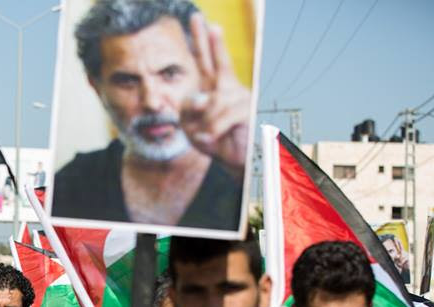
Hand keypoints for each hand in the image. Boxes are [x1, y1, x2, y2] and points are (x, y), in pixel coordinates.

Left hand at [180, 14, 250, 175]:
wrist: (235, 161)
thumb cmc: (214, 142)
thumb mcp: (191, 127)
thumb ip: (187, 110)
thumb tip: (202, 98)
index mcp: (211, 89)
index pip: (204, 62)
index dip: (201, 42)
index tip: (200, 19)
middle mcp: (226, 87)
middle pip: (213, 60)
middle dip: (205, 39)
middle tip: (196, 17)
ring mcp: (238, 96)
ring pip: (209, 104)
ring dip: (205, 125)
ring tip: (210, 136)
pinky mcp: (246, 110)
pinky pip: (218, 118)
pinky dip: (212, 131)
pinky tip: (213, 138)